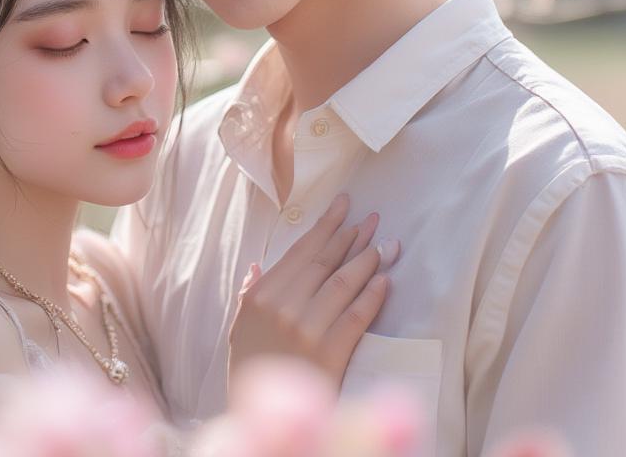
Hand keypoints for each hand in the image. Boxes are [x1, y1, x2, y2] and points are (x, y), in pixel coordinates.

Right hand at [227, 194, 397, 392]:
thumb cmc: (250, 369)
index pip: (300, 250)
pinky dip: (372, 296)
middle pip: (325, 261)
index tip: (343, 206)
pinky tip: (385, 281)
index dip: (325, 225)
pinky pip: (356, 317)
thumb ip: (249, 294)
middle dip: (352, 236)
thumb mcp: (239, 328)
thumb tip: (257, 265)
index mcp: (261, 295)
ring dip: (368, 260)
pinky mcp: (328, 355)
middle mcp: (282, 306)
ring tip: (386, 245)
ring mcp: (306, 330)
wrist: (256, 420)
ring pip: (343, 283)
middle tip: (373, 219)